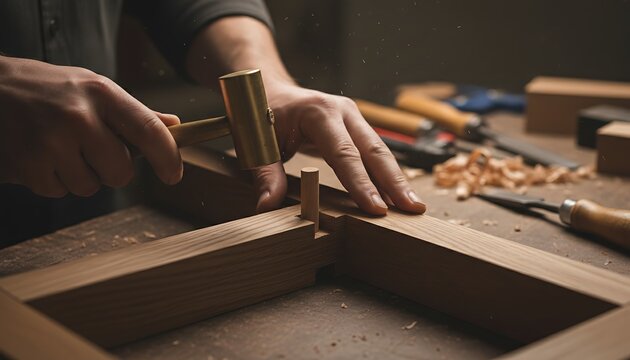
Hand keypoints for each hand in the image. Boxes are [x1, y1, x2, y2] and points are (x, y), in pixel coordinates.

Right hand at [0, 56, 182, 196]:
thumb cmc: (48, 89)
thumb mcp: (92, 88)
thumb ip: (133, 112)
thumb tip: (174, 126)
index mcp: (101, 93)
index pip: (150, 131)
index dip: (168, 158)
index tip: (173, 175)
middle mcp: (79, 117)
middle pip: (121, 172)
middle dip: (113, 170)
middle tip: (92, 150)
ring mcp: (51, 142)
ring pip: (90, 187)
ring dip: (80, 175)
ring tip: (59, 147)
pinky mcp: (28, 166)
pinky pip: (59, 192)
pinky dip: (53, 180)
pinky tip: (39, 155)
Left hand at [252, 83, 426, 215]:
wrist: (269, 88)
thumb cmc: (261, 114)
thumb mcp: (257, 143)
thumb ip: (265, 174)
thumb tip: (267, 206)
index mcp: (318, 113)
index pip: (344, 154)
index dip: (361, 183)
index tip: (376, 209)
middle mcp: (342, 111)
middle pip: (373, 150)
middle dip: (394, 182)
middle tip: (413, 209)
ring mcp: (352, 117)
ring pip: (379, 150)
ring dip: (396, 179)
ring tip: (413, 207)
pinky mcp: (354, 127)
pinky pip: (373, 152)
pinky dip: (385, 174)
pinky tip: (395, 195)